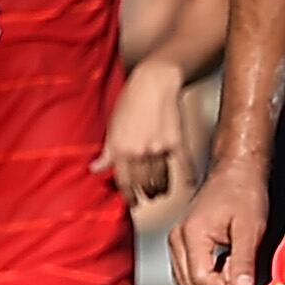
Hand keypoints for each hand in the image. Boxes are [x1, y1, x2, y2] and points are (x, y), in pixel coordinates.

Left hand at [97, 61, 185, 202]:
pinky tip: (189, 184)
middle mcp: (140, 152)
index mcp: (122, 149)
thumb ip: (107, 151)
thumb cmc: (131, 100)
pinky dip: (188, 177)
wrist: (153, 83)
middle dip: (143, 195)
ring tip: (158, 193)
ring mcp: (160, 149)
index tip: (131, 201)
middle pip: (143, 184)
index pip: (124, 182)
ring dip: (159, 189)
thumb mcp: (112, 126)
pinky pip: (184, 165)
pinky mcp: (176, 142)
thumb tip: (96, 168)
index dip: (128, 195)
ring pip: (161, 178)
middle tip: (144, 198)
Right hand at [169, 162, 269, 284]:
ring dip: (212, 280)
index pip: (201, 281)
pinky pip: (188, 270)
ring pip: (188, 281)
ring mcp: (176, 240)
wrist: (236, 171)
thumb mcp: (250, 228)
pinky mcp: (180, 240)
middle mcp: (177, 239)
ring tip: (233, 260)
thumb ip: (244, 261)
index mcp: (191, 235)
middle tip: (241, 269)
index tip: (246, 284)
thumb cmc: (243, 193)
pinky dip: (206, 271)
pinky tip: (224, 258)